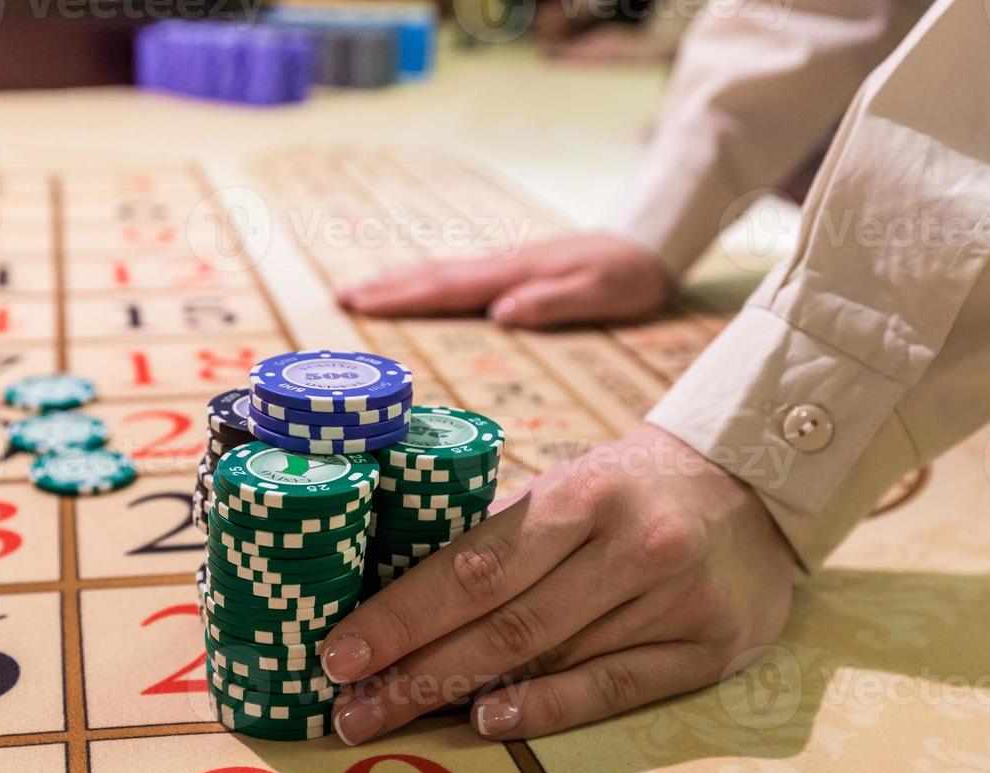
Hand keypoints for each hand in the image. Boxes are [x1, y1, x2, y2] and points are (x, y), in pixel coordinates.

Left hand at [321, 424, 797, 743]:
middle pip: (502, 624)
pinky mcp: (706, 648)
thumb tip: (397, 602)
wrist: (752, 488)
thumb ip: (498, 540)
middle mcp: (629, 546)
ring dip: (460, 696)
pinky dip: (546, 709)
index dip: (401, 617)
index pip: (472, 567)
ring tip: (392, 720)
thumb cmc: (628, 491)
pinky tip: (488, 722)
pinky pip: (612, 687)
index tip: (340, 655)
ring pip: (549, 659)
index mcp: (580, 494)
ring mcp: (673, 601)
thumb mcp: (566, 487)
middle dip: (413, 673)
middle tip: (350, 711)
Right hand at [335, 233, 671, 328]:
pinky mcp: (513, 272)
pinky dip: (428, 284)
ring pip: (441, 274)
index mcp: (514, 275)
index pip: (447, 288)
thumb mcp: (601, 293)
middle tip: (338, 300)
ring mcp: (505, 266)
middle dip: (385, 288)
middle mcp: (502, 267)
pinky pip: (458, 279)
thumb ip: (553, 301)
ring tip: (361, 293)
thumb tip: (500, 312)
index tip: (359, 304)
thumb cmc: (629, 276)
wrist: (651, 243)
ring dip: (400, 283)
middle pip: (432, 277)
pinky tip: (418, 290)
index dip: (401, 298)